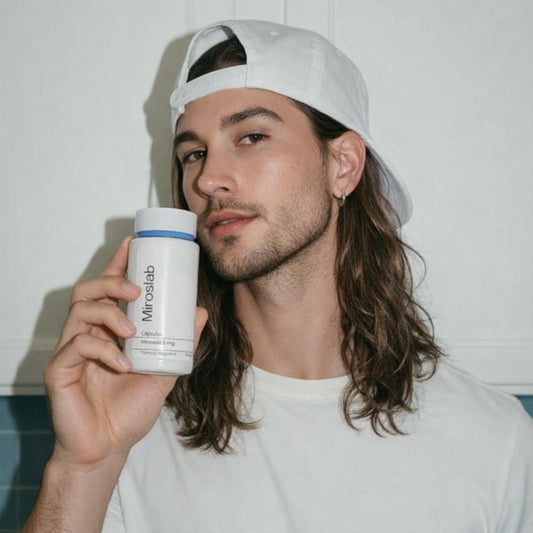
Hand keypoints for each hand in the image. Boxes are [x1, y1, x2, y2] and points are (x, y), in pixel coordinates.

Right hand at [45, 237, 207, 468]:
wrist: (108, 448)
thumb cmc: (130, 409)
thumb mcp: (164, 371)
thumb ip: (180, 344)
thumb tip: (199, 311)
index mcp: (109, 330)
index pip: (109, 289)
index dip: (118, 263)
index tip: (134, 243)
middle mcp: (87, 334)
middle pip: (88, 291)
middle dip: (111, 282)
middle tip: (135, 290)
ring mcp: (71, 351)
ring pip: (79, 312)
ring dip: (108, 314)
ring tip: (131, 330)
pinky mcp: (59, 371)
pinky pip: (77, 347)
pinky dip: (103, 351)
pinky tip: (122, 364)